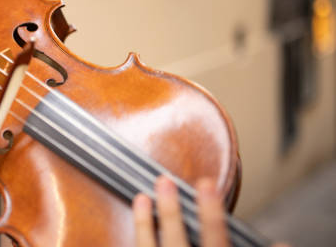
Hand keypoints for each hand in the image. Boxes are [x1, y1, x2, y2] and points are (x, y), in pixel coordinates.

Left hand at [132, 176, 288, 246]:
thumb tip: (283, 243)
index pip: (215, 236)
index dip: (210, 209)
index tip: (205, 182)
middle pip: (176, 239)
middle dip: (170, 209)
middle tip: (164, 179)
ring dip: (145, 223)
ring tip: (141, 197)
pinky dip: (138, 237)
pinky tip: (135, 224)